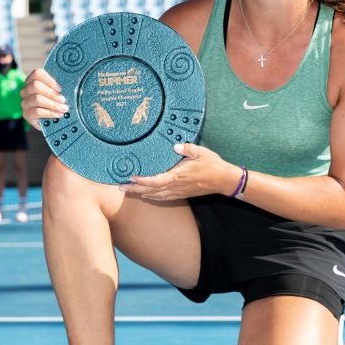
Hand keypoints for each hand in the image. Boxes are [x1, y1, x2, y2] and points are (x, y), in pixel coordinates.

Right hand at [20, 68, 68, 128]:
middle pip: (35, 85)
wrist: (53, 122)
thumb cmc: (57, 103)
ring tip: (64, 108)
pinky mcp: (27, 114)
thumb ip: (60, 87)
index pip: (37, 73)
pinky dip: (50, 113)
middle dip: (52, 93)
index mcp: (33, 80)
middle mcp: (26, 90)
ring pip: (37, 99)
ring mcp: (25, 102)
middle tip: (63, 100)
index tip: (60, 88)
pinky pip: (37, 111)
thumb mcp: (59, 93)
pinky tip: (58, 114)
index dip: (49, 80)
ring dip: (53, 104)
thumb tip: (68, 82)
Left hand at [120, 143, 239, 201]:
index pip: (156, 180)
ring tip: (128, 191)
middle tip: (120, 186)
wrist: (224, 180)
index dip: (142, 180)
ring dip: (141, 193)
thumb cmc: (212, 165)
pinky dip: (153, 197)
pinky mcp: (182, 194)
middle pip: (152, 190)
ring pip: (156, 196)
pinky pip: (164, 198)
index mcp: (179, 175)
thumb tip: (174, 146)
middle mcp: (177, 186)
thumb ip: (186, 148)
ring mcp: (179, 192)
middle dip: (135, 189)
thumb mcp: (200, 152)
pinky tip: (146, 196)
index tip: (130, 177)